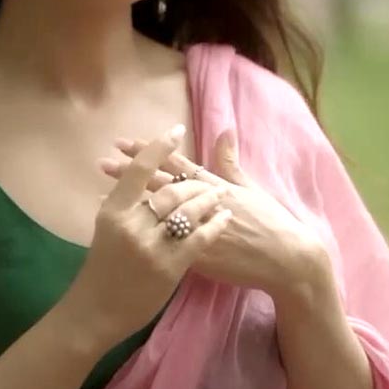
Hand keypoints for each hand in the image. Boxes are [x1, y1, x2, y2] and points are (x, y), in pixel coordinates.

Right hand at [59, 125, 231, 350]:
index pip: (139, 169)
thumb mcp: (106, 229)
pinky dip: (213, 225)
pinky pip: (199, 238)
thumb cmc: (102, 269)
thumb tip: (137, 177)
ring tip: (221, 195)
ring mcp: (151, 246)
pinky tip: (223, 218)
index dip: (159, 147)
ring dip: (208, 200)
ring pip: (188, 211)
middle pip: (170, 190)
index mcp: (113, 210)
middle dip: (194, 183)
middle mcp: (131, 224)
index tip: (176, 131)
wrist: (97, 311)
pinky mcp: (169, 266)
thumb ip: (124, 203)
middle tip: (209, 181)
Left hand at [99, 129, 324, 300]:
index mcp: (215, 184)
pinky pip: (164, 241)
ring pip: (159, 210)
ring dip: (132, 201)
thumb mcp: (251, 187)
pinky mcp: (198, 253)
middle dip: (130, 172)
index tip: (123, 142)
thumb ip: (231, 162)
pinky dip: (144, 233)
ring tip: (102, 192)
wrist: (286, 260)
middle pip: (160, 183)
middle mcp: (202, 202)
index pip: (175, 162)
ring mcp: (198, 228)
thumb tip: (225, 129)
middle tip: (103, 162)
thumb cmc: (271, 222)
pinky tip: (124, 230)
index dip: (148, 151)